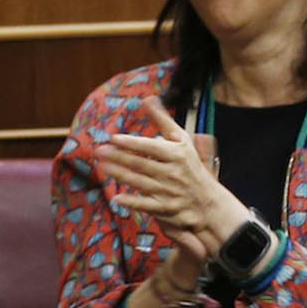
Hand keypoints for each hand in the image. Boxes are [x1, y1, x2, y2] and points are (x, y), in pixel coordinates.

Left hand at [98, 98, 245, 264]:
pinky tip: (117, 198)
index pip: (153, 147)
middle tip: (99, 150)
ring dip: (120, 174)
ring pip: (141, 182)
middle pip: (142, 164)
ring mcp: (169, 191)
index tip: (114, 138)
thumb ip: (163, 122)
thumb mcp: (181, 142)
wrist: (207, 203)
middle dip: (120, 157)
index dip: (133, 143)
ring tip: (102, 166)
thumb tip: (148, 98)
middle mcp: (173, 172)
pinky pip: (146, 205)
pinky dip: (133, 201)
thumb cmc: (190, 166)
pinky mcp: (164, 208)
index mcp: (178, 154)